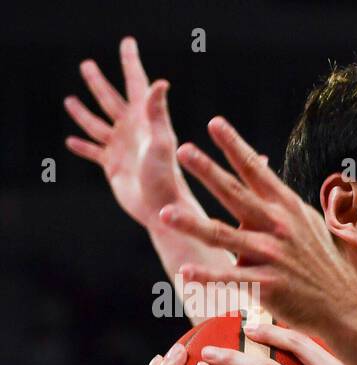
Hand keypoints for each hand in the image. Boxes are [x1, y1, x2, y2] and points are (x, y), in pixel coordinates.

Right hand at [64, 37, 192, 232]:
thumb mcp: (161, 142)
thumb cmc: (166, 177)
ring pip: (97, 124)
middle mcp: (132, 130)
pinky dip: (82, 146)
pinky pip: (93, 151)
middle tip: (86, 65)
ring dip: (83, 113)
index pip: (136, 83)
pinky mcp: (113, 166)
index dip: (130, 62)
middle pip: (111, 99)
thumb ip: (157, 113)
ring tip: (70, 100)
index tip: (128, 42)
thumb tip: (159, 83)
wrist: (162, 210)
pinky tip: (71, 142)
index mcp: (144, 120)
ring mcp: (121, 147)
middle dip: (99, 83)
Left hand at [158, 116, 356, 336]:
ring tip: (165, 213)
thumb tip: (265, 174)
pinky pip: (231, 279)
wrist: (344, 304)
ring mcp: (272, 256)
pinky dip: (207, 277)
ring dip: (193, 225)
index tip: (214, 123)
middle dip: (208, 171)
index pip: (256, 171)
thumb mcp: (308, 224)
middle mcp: (278, 226)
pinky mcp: (268, 285)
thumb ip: (282, 201)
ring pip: (224, 236)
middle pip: (236, 194)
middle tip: (183, 150)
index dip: (235, 146)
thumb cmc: (321, 263)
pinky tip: (185, 273)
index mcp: (286, 208)